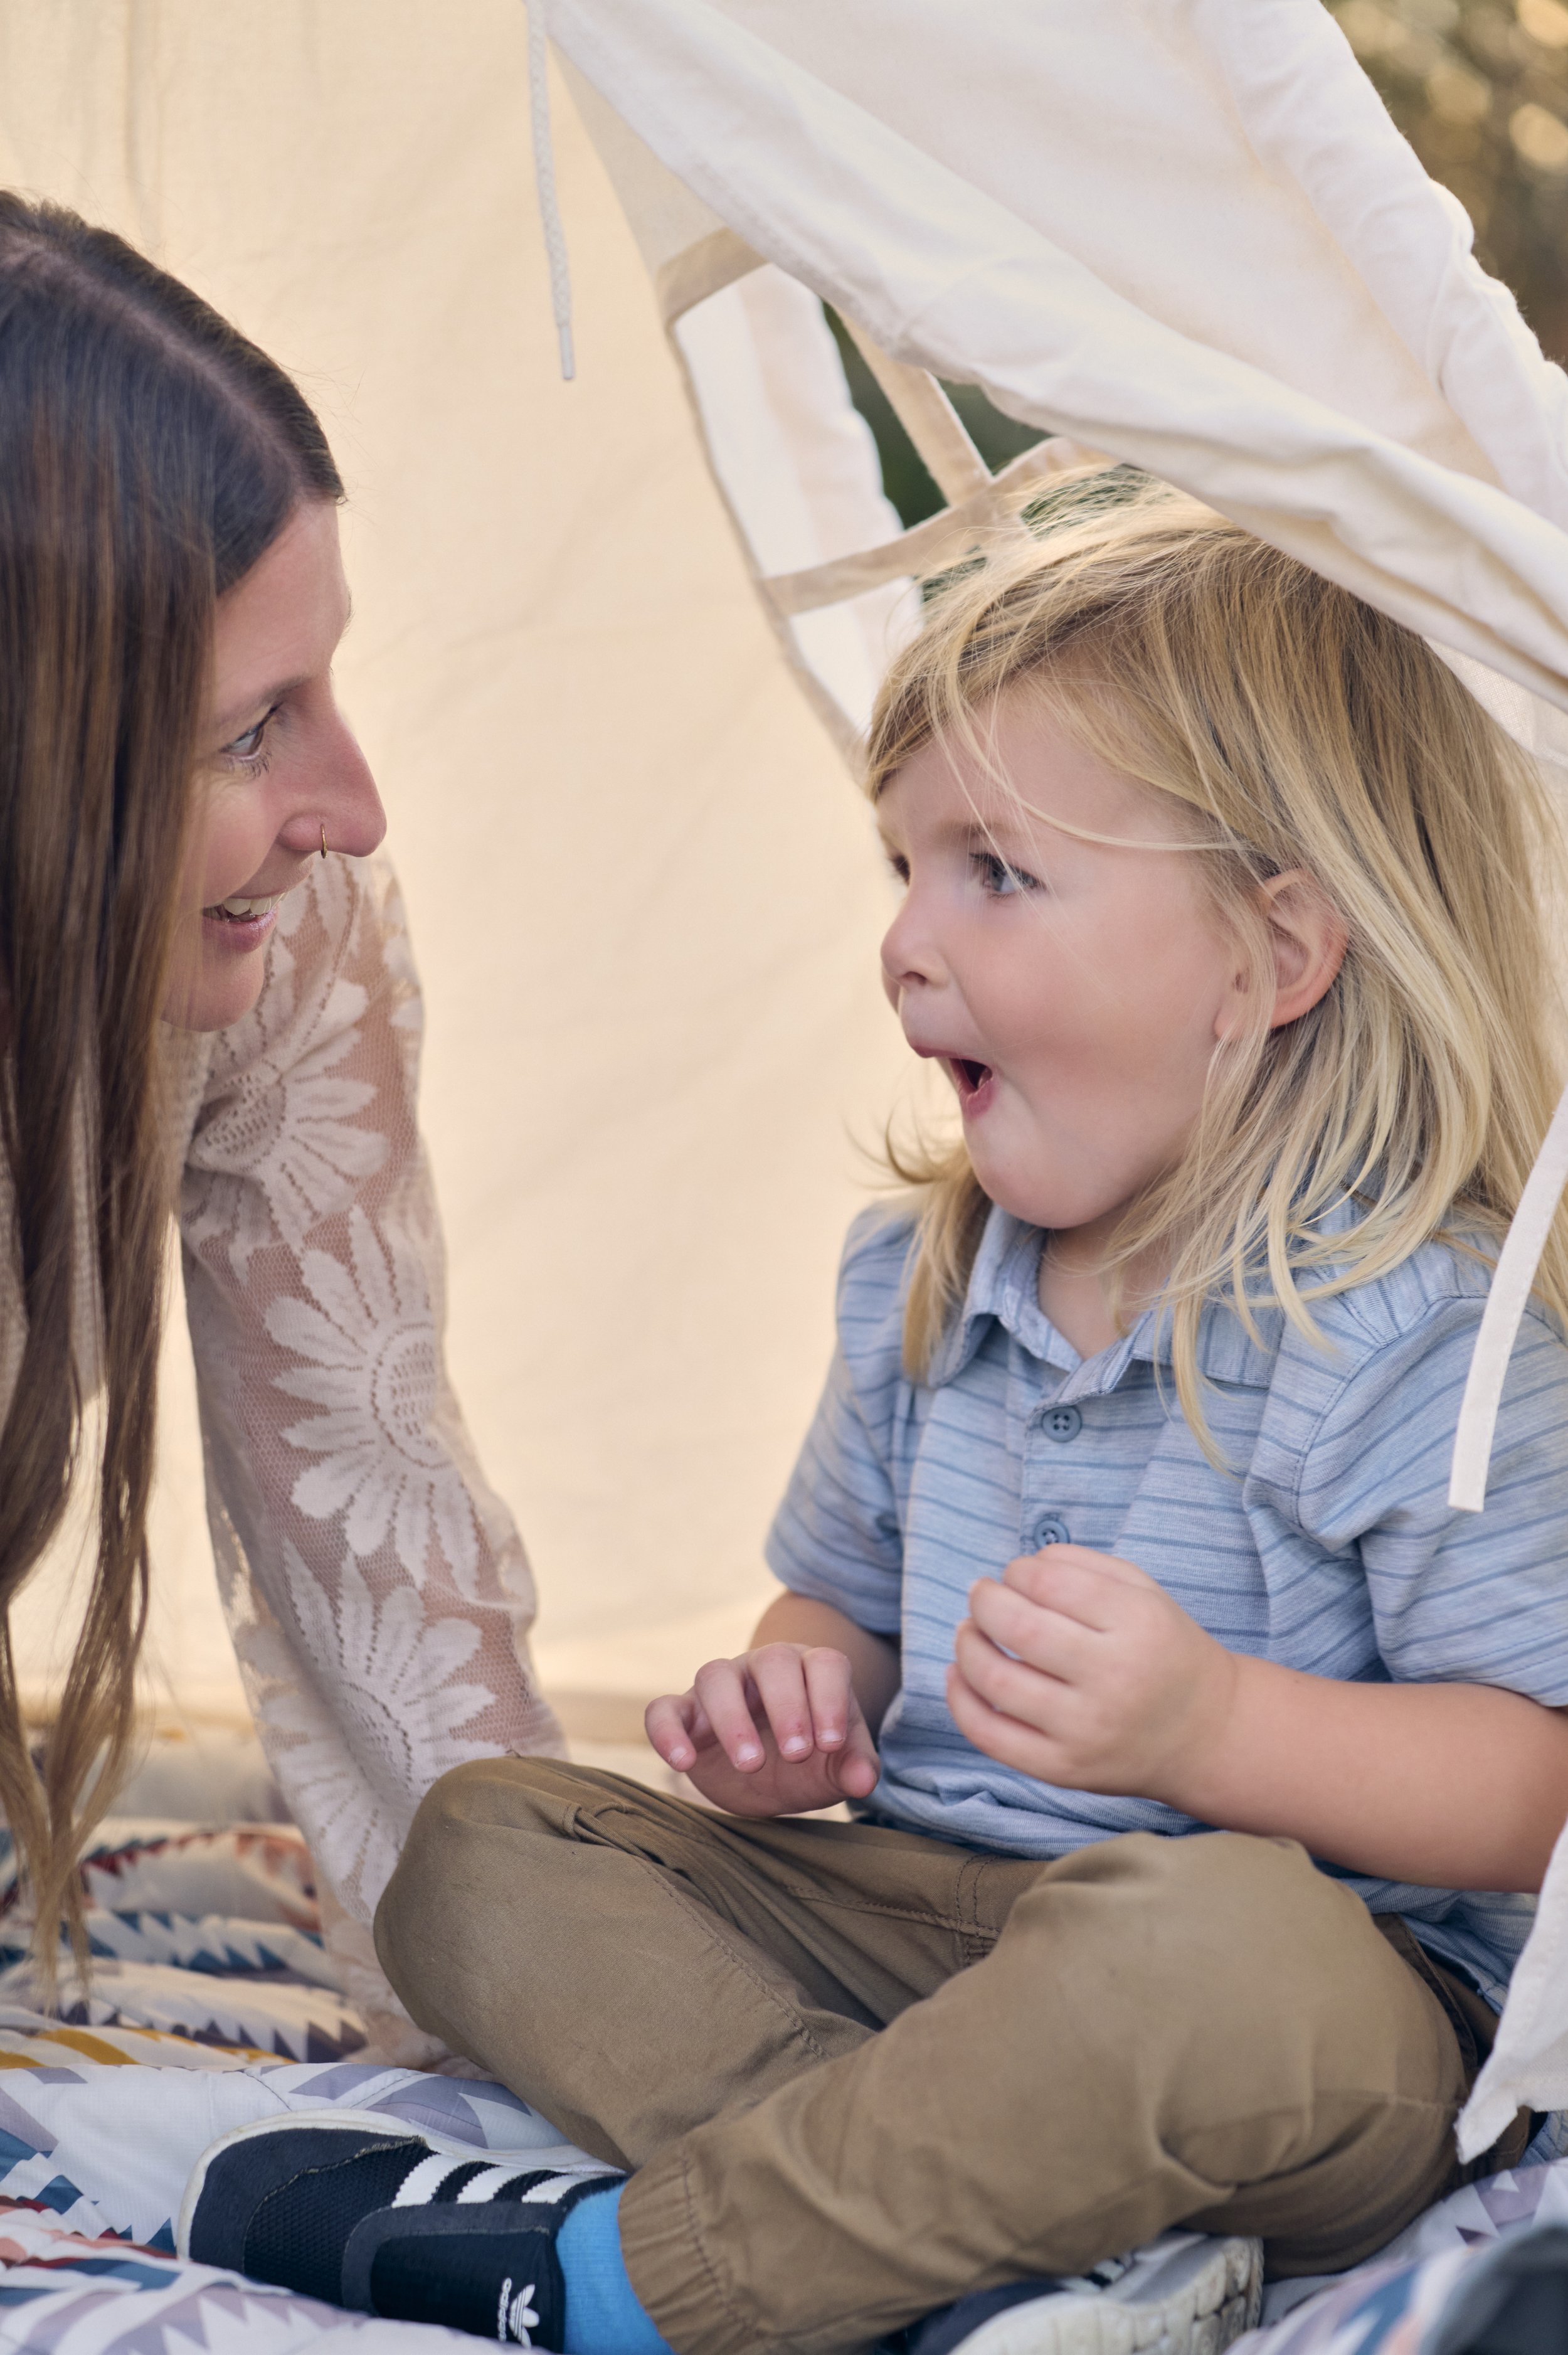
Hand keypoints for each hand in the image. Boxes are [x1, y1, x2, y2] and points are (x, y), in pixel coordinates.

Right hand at [646, 1643, 881, 1816]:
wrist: (767, 1775)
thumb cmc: (809, 1760)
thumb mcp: (834, 1768)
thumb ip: (852, 1767)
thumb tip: (865, 1781)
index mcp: (810, 1671)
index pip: (824, 1663)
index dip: (829, 1698)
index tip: (830, 1745)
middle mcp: (764, 1668)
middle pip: (772, 1661)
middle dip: (786, 1706)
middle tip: (796, 1755)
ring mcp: (722, 1686)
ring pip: (716, 1675)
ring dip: (732, 1718)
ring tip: (750, 1763)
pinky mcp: (685, 1713)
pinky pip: (664, 1708)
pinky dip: (667, 1731)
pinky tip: (683, 1762)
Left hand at [946, 1545, 1236, 1808]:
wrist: (1205, 1736)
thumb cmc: (1163, 1652)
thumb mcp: (1144, 1592)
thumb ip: (1083, 1564)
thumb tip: (1020, 1567)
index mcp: (1138, 1625)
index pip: (1050, 1583)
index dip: (1018, 1571)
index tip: (1017, 1574)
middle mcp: (1113, 1678)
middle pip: (1019, 1627)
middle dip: (984, 1601)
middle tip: (982, 1594)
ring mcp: (1086, 1730)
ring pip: (996, 1680)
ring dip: (967, 1644)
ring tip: (969, 1630)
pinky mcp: (1064, 1769)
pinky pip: (992, 1736)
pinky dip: (961, 1700)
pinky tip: (959, 1674)